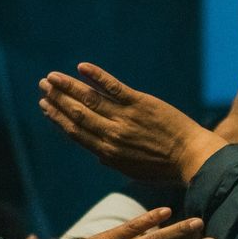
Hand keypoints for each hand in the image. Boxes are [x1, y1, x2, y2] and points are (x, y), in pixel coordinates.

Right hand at [39, 63, 227, 182]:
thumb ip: (113, 161)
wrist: (194, 158)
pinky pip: (114, 87)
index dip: (57, 117)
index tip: (45, 106)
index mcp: (107, 153)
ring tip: (52, 77)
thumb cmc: (166, 168)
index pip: (74, 131)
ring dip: (68, 86)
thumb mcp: (133, 171)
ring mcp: (125, 117)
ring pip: (89, 98)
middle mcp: (111, 134)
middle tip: (43, 86)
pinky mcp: (141, 103)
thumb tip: (98, 155)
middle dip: (57, 99)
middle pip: (76, 113)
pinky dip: (96, 76)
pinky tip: (81, 67)